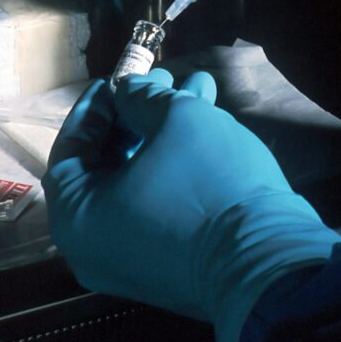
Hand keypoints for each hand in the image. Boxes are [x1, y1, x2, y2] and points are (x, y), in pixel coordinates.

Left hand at [42, 69, 340, 341]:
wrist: (270, 262)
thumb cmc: (208, 184)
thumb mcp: (176, 120)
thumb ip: (141, 96)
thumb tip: (127, 91)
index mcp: (77, 218)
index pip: (70, 149)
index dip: (95, 107)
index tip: (117, 79)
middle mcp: (94, 246)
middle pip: (109, 162)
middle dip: (140, 113)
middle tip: (164, 78)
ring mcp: (132, 259)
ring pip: (141, 178)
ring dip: (166, 130)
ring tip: (199, 87)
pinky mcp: (169, 263)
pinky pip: (159, 203)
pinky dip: (176, 164)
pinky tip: (210, 122)